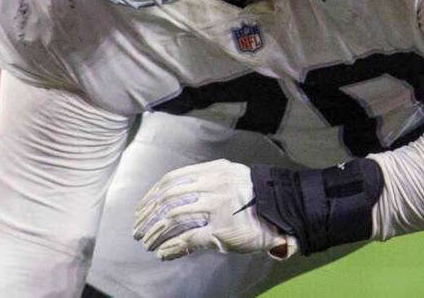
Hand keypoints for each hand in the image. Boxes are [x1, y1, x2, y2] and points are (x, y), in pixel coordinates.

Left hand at [132, 158, 297, 260]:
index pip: (172, 179)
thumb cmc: (258, 197)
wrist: (285, 210)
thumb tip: (181, 198)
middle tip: (137, 228)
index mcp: (213, 170)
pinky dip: (171, 246)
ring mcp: (217, 207)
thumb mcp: (232, 179)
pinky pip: (188, 238)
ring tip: (147, 242)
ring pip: (173, 218)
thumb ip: (207, 184)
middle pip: (168, 198)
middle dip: (147, 214)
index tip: (142, 207)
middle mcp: (213, 185)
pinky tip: (163, 252)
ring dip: (155, 232)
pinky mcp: (221, 230)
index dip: (152, 194)